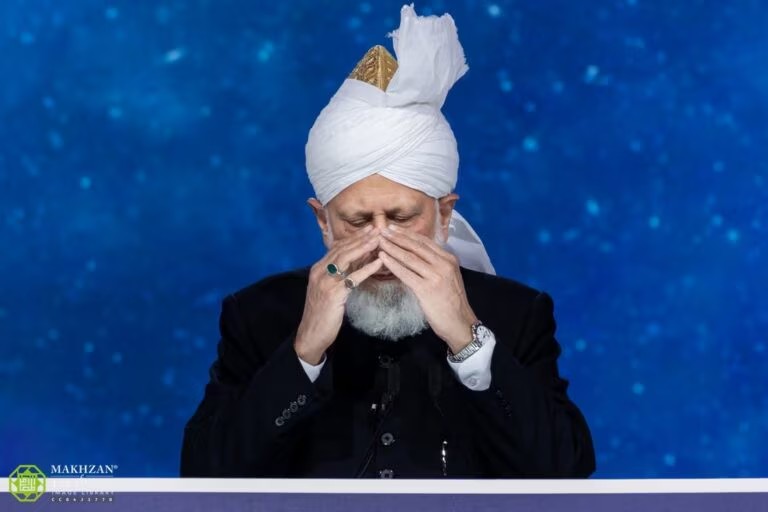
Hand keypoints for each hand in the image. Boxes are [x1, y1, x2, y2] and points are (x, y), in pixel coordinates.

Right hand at [294, 226, 383, 364]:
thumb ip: (341, 275)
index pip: (337, 247)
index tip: (369, 229)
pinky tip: (379, 262)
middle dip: (360, 237)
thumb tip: (359, 261)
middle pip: (342, 249)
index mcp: (318, 269)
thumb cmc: (323, 313)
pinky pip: (352, 278)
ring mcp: (325, 282)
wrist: (311, 335)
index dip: (354, 237)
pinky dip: (367, 268)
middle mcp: (319, 272)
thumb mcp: (330, 289)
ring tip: (379, 239)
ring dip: (364, 247)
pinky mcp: (333, 294)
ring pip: (346, 259)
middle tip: (377, 228)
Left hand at [377, 224, 477, 353]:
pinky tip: (383, 258)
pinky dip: (393, 264)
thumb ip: (435, 265)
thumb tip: (416, 254)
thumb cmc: (452, 302)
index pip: (425, 242)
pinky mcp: (426, 289)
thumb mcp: (448, 277)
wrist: (459, 323)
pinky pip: (406, 273)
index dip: (408, 234)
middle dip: (397, 237)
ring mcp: (435, 276)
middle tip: (383, 230)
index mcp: (449, 259)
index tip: (394, 228)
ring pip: (409, 258)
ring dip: (392, 248)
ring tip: (380, 241)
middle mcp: (443, 264)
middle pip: (416, 247)